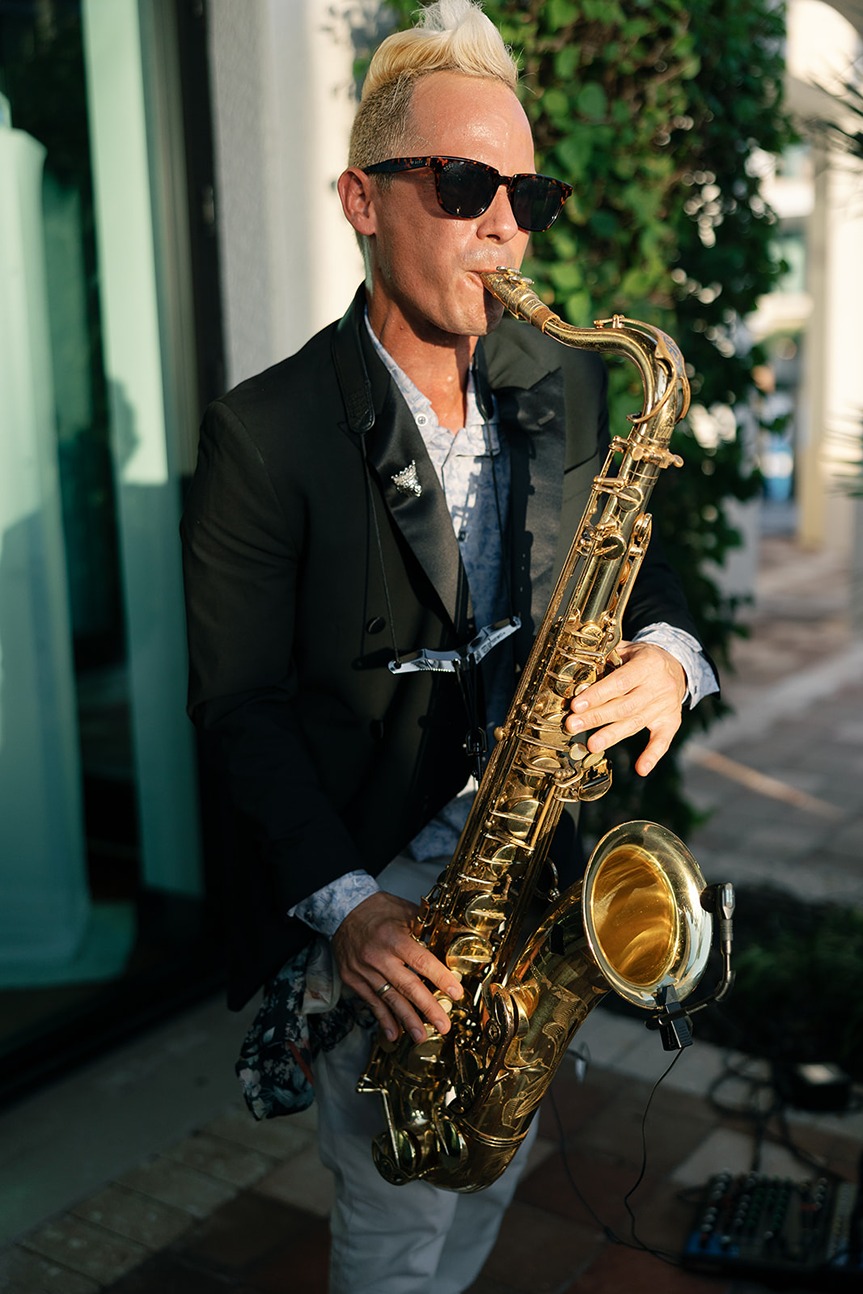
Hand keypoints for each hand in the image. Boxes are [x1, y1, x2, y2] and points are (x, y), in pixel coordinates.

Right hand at [331, 891, 463, 1043]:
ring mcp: (364, 970)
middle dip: (428, 1008)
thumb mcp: (404, 911)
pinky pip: (371, 1002)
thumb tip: (450, 942)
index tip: (455, 993)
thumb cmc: (377, 909)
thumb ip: (426, 928)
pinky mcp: (353, 979)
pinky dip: (383, 1019)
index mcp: (394, 938)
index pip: (421, 961)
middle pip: (407, 986)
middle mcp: (378, 956)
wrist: (342, 910)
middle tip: (444, 1025)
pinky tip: (394, 1034)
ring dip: (407, 1020)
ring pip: (389, 999)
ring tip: (421, 1036)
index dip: (440, 978)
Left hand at [564, 641, 686, 777]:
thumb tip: (579, 672)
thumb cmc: (641, 658)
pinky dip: (652, 755)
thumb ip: (607, 658)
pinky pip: (663, 740)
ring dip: (612, 735)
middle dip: (596, 717)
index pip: (620, 682)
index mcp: (647, 664)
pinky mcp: (671, 721)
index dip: (597, 695)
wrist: (677, 666)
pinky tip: (641, 769)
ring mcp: (666, 705)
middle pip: (624, 706)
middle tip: (573, 726)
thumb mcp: (628, 649)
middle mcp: (658, 686)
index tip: (576, 705)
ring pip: (635, 723)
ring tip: (591, 745)